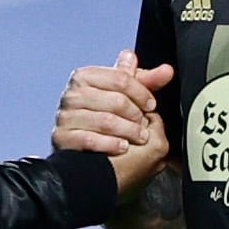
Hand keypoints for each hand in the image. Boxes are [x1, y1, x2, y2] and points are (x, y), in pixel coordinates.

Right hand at [53, 51, 174, 194]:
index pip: (120, 78)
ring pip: (105, 120)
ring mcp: (64, 116)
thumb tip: (167, 70)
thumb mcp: (125, 98)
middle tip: (145, 127)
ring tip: (139, 138)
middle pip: (115, 100)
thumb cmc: (105, 121)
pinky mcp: (61, 138)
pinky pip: (89, 139)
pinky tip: (122, 147)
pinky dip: (110, 144)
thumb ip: (144, 83)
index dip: (141, 92)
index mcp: (86, 77)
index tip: (151, 105)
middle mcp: (72, 94)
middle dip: (135, 115)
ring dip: (128, 131)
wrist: (83, 158)